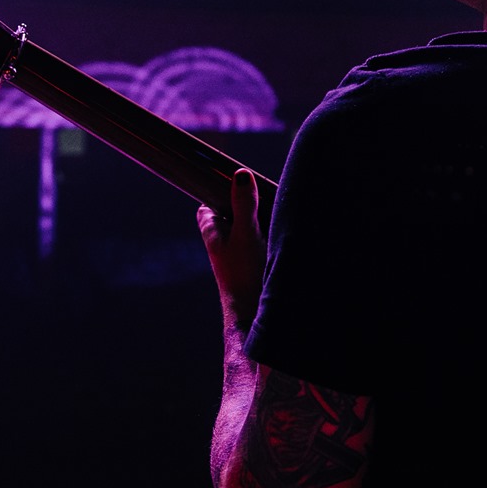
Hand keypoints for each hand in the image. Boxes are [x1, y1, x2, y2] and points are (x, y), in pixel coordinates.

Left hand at [198, 169, 267, 333]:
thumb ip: (244, 205)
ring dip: (259, 218)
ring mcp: (237, 253)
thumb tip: (241, 175)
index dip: (217, 192)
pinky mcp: (253, 262)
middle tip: (260, 193)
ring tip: (273, 211)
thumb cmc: (243, 274)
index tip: (233, 181)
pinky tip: (279, 232)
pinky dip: (267, 234)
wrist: (254, 312)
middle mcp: (222, 241)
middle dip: (244, 203)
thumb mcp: (246, 233)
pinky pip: (259, 240)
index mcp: (212, 231)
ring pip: (246, 226)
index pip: (207, 206)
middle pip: (229, 213)